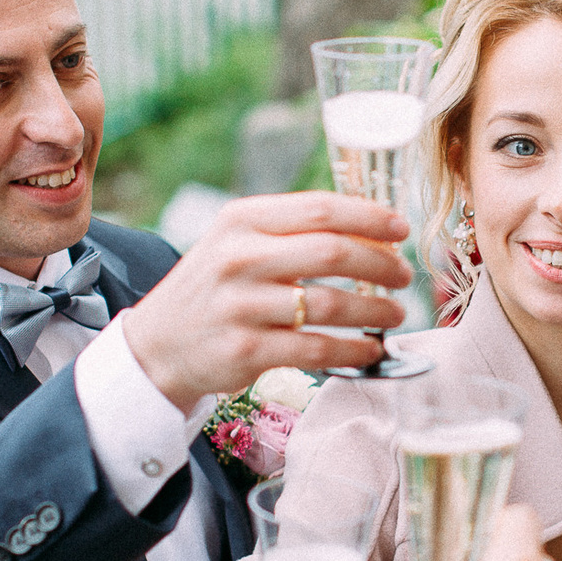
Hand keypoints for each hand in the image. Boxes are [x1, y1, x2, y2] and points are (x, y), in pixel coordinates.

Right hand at [121, 192, 413, 411]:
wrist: (157, 346)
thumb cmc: (215, 289)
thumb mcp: (238, 242)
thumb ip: (293, 231)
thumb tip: (372, 232)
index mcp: (242, 220)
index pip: (320, 209)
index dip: (370, 218)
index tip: (400, 229)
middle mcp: (239, 258)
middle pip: (332, 252)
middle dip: (380, 264)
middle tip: (403, 275)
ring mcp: (242, 306)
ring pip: (331, 305)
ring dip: (376, 311)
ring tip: (395, 313)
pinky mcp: (246, 351)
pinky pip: (318, 349)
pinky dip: (355, 350)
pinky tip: (371, 348)